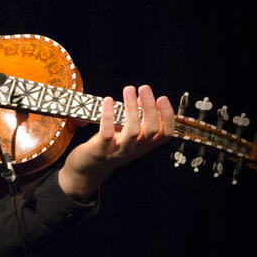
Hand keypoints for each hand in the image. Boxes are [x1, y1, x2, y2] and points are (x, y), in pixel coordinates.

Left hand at [58, 84, 174, 200]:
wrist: (88, 168)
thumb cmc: (109, 145)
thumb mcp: (126, 131)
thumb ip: (135, 115)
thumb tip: (139, 95)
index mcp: (144, 144)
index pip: (165, 133)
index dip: (167, 116)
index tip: (162, 98)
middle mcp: (135, 148)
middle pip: (151, 129)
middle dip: (150, 107)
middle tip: (144, 88)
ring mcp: (119, 150)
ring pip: (133, 131)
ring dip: (132, 109)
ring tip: (129, 90)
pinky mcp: (101, 150)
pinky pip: (107, 134)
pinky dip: (108, 116)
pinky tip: (107, 101)